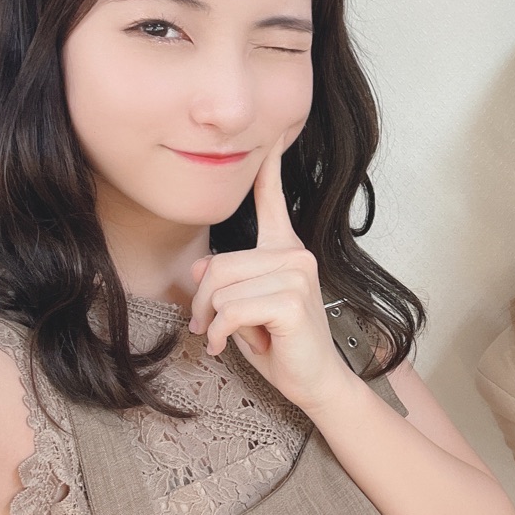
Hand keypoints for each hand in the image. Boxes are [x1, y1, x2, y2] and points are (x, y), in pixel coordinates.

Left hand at [188, 136, 353, 413]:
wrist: (315, 381)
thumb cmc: (280, 345)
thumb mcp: (242, 309)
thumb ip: (225, 282)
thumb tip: (200, 270)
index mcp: (285, 249)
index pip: (272, 199)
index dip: (268, 167)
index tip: (272, 132)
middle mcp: (295, 254)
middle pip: (220, 263)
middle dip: (203, 302)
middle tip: (211, 329)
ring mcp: (297, 273)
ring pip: (222, 287)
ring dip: (212, 321)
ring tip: (228, 338)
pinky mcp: (292, 299)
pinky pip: (232, 309)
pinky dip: (221, 333)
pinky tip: (230, 347)